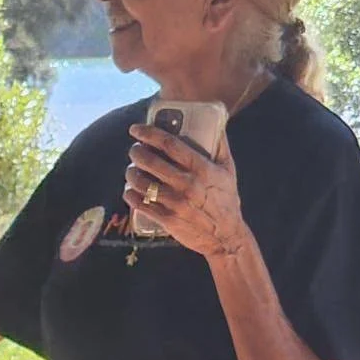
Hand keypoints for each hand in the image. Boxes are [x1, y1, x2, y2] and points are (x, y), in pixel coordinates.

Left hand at [124, 124, 251, 257]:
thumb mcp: (228, 171)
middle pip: (149, 160)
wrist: (226, 237)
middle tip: (134, 150)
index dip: (148, 133)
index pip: (169, 144)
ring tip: (132, 170)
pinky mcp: (166, 219)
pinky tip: (130, 190)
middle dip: (136, 152)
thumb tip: (215, 121)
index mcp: (201, 168)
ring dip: (131, 173)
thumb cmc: (226, 200)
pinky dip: (130, 194)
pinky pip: (139, 203)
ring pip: (140, 182)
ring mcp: (174, 202)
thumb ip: (221, 145)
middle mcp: (186, 184)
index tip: (135, 129)